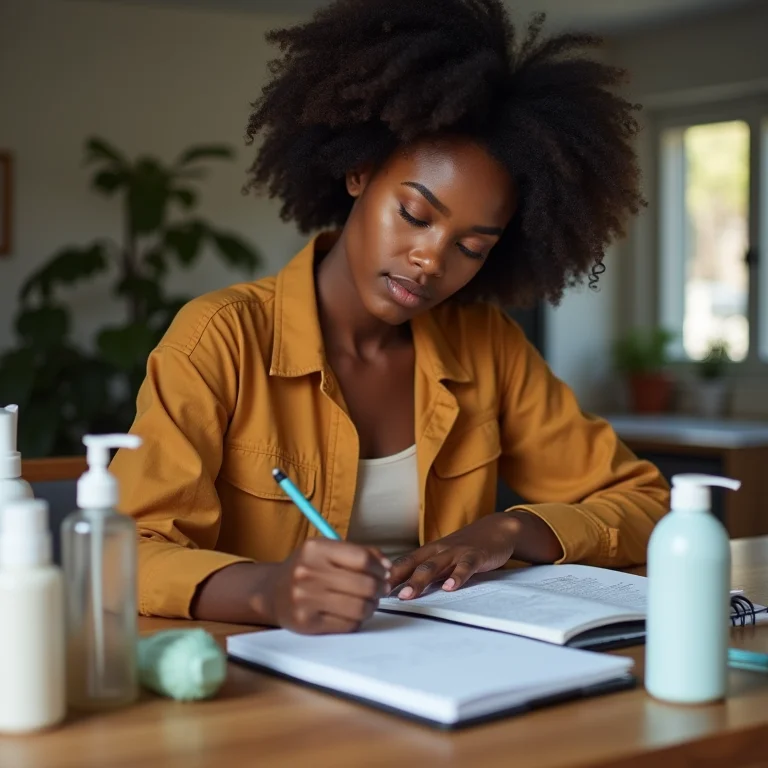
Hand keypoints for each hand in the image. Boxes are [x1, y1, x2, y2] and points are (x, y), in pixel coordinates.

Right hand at [263, 539, 390, 633]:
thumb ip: (358, 553)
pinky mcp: (306, 623)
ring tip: (368, 602)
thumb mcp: (326, 550)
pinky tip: (351, 613)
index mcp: (314, 549)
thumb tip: (387, 567)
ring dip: (371, 606)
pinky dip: (356, 620)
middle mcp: (307, 572)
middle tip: (381, 589)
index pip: (362, 558)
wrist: (271, 592)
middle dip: (380, 589)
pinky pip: (347, 625)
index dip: (380, 567)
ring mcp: (305, 599)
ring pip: (359, 608)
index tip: (385, 572)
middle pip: (364, 584)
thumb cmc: (307, 568)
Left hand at [389, 511, 562, 599]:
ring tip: (408, 594)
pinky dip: (457, 576)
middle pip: (415, 565)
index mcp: (429, 552)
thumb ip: (426, 572)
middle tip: (381, 593)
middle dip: (397, 580)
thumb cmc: (465, 548)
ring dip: (420, 580)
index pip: (403, 563)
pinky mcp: (476, 555)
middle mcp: (439, 550)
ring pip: (435, 566)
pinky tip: (450, 587)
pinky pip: (465, 566)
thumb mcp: (443, 557)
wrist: (497, 529)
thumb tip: (401, 590)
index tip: (370, 587)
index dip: (387, 575)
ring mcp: (457, 552)